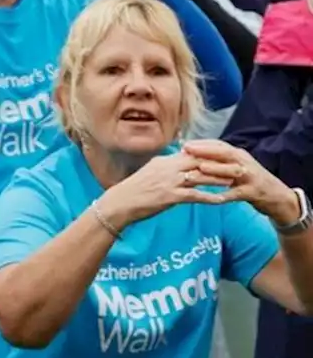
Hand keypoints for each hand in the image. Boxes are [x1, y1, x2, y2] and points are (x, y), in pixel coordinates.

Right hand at [98, 152, 230, 229]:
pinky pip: (195, 196)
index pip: (191, 153)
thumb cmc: (133, 191)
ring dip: (219, 179)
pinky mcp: (170, 196)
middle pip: (200, 162)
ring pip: (200, 177)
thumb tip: (175, 164)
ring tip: (234, 181)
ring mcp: (169, 182)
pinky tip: (222, 201)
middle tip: (237, 165)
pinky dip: (210, 197)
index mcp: (164, 161)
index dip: (209, 155)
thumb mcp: (149, 173)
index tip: (224, 156)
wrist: (120, 203)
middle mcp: (168, 168)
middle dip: (220, 163)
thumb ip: (164, 168)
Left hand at [183, 140, 302, 223]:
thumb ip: (219, 162)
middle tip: (185, 150)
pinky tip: (213, 198)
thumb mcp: (236, 168)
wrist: (277, 197)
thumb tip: (194, 155)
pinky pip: (238, 193)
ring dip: (212, 171)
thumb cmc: (250, 182)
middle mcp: (245, 162)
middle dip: (204, 151)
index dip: (201, 143)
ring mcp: (251, 177)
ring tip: (194, 172)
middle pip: (224, 153)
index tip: (183, 144)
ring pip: (230, 171)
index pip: (219, 144)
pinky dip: (226, 195)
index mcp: (239, 155)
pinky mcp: (254, 192)